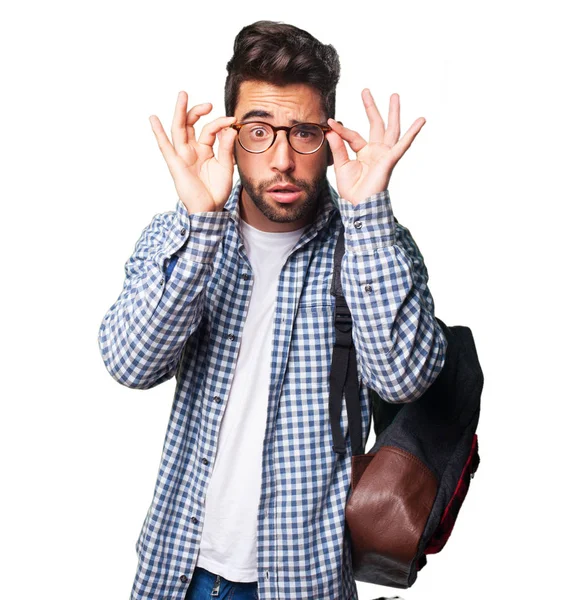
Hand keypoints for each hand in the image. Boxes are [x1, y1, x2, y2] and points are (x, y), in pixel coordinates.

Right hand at [149, 91, 237, 213]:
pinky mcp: (175, 164)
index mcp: (204, 150)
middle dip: (197, 110)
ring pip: (178, 129)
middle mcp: (192, 150)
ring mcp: (182, 156)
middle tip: (208, 103)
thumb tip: (229, 129)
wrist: (209, 209)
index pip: (210, 129)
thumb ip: (226, 148)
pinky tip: (153, 119)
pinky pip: (165, 147)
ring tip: (183, 95)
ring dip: (180, 112)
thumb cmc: (216, 191)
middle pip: (190, 124)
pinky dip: (158, 133)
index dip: (220, 122)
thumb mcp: (226, 166)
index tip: (232, 120)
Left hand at [326, 90, 424, 205]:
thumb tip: (331, 131)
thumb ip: (337, 149)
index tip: (330, 121)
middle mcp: (375, 151)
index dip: (341, 129)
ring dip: (393, 112)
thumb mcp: (341, 167)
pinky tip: (421, 120)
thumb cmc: (352, 191)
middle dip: (371, 107)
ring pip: (391, 129)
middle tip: (365, 91)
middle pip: (375, 125)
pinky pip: (402, 145)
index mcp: (363, 153)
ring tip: (395, 96)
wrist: (359, 206)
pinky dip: (412, 133)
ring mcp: (384, 154)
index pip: (352, 135)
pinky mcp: (390, 160)